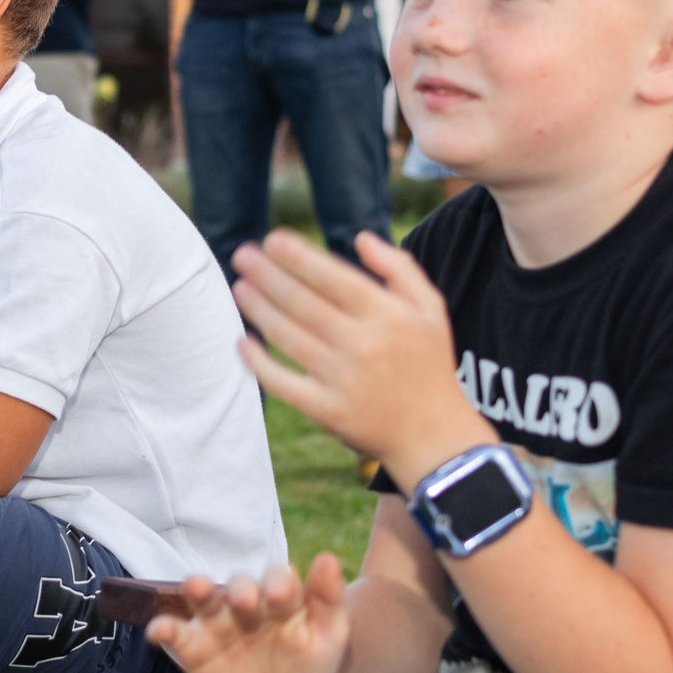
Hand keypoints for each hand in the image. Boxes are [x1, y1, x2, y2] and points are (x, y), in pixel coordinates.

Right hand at [148, 553, 351, 672]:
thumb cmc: (313, 659)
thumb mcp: (329, 635)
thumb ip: (328, 600)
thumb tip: (328, 558)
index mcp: (279, 594)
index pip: (277, 578)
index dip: (277, 582)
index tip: (281, 595)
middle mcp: (244, 601)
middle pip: (237, 585)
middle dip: (240, 590)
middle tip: (245, 601)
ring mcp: (216, 622)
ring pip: (203, 600)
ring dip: (198, 590)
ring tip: (195, 587)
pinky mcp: (194, 647)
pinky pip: (176, 634)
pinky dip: (164, 629)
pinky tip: (157, 632)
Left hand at [229, 230, 491, 486]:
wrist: (433, 435)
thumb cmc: (429, 364)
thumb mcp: (430, 309)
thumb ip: (400, 268)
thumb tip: (361, 237)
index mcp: (387, 315)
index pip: (333, 277)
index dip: (299, 257)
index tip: (272, 239)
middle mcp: (362, 344)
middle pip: (303, 303)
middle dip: (267, 275)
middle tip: (242, 254)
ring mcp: (342, 379)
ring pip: (288, 336)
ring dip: (258, 309)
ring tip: (239, 287)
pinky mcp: (326, 410)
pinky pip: (282, 382)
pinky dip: (258, 362)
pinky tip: (242, 341)